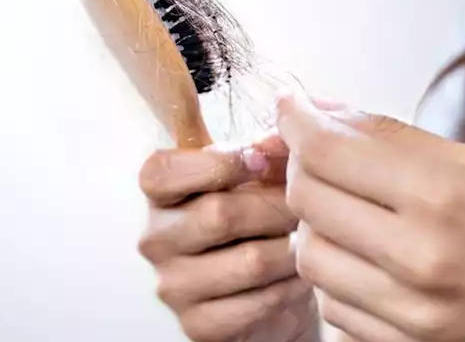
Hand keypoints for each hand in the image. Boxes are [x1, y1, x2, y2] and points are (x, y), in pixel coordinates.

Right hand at [137, 134, 319, 341]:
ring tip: (309, 240)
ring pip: (249, 262)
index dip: (219, 163)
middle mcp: (155, 239)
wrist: (259, 285)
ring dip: (292, 250)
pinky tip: (299, 276)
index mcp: (157, 194)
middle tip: (308, 204)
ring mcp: (173, 286)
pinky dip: (290, 287)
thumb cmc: (252, 219)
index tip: (259, 162)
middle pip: (219, 215)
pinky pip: (259, 303)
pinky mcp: (198, 325)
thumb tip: (277, 141)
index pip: (164, 172)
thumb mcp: (251, 177)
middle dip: (277, 206)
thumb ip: (261, 150)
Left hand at [275, 91, 464, 341]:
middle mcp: (418, 257)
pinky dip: (337, 277)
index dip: (296, 119)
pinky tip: (367, 257)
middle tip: (318, 151)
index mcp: (442, 195)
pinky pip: (334, 307)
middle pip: (305, 199)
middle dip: (300, 166)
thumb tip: (326, 110)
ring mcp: (410, 313)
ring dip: (316, 225)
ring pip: (310, 257)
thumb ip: (395, 139)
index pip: (325, 150)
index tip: (292, 105)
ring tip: (349, 208)